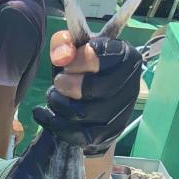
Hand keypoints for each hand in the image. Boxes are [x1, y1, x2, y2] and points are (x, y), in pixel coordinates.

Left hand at [33, 30, 142, 155]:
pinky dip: (56, 124)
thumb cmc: (83, 68)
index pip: (101, 56)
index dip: (78, 60)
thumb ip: (63, 43)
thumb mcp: (72, 48)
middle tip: (59, 81)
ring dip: (59, 104)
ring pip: (82, 113)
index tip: (68, 62)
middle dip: (66, 84)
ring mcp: (121, 113)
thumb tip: (62, 57)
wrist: (91, 97)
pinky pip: (77, 134)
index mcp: (126, 57)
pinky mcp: (109, 135)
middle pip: (91, 88)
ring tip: (56, 96)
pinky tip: (47, 115)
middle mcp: (131, 86)